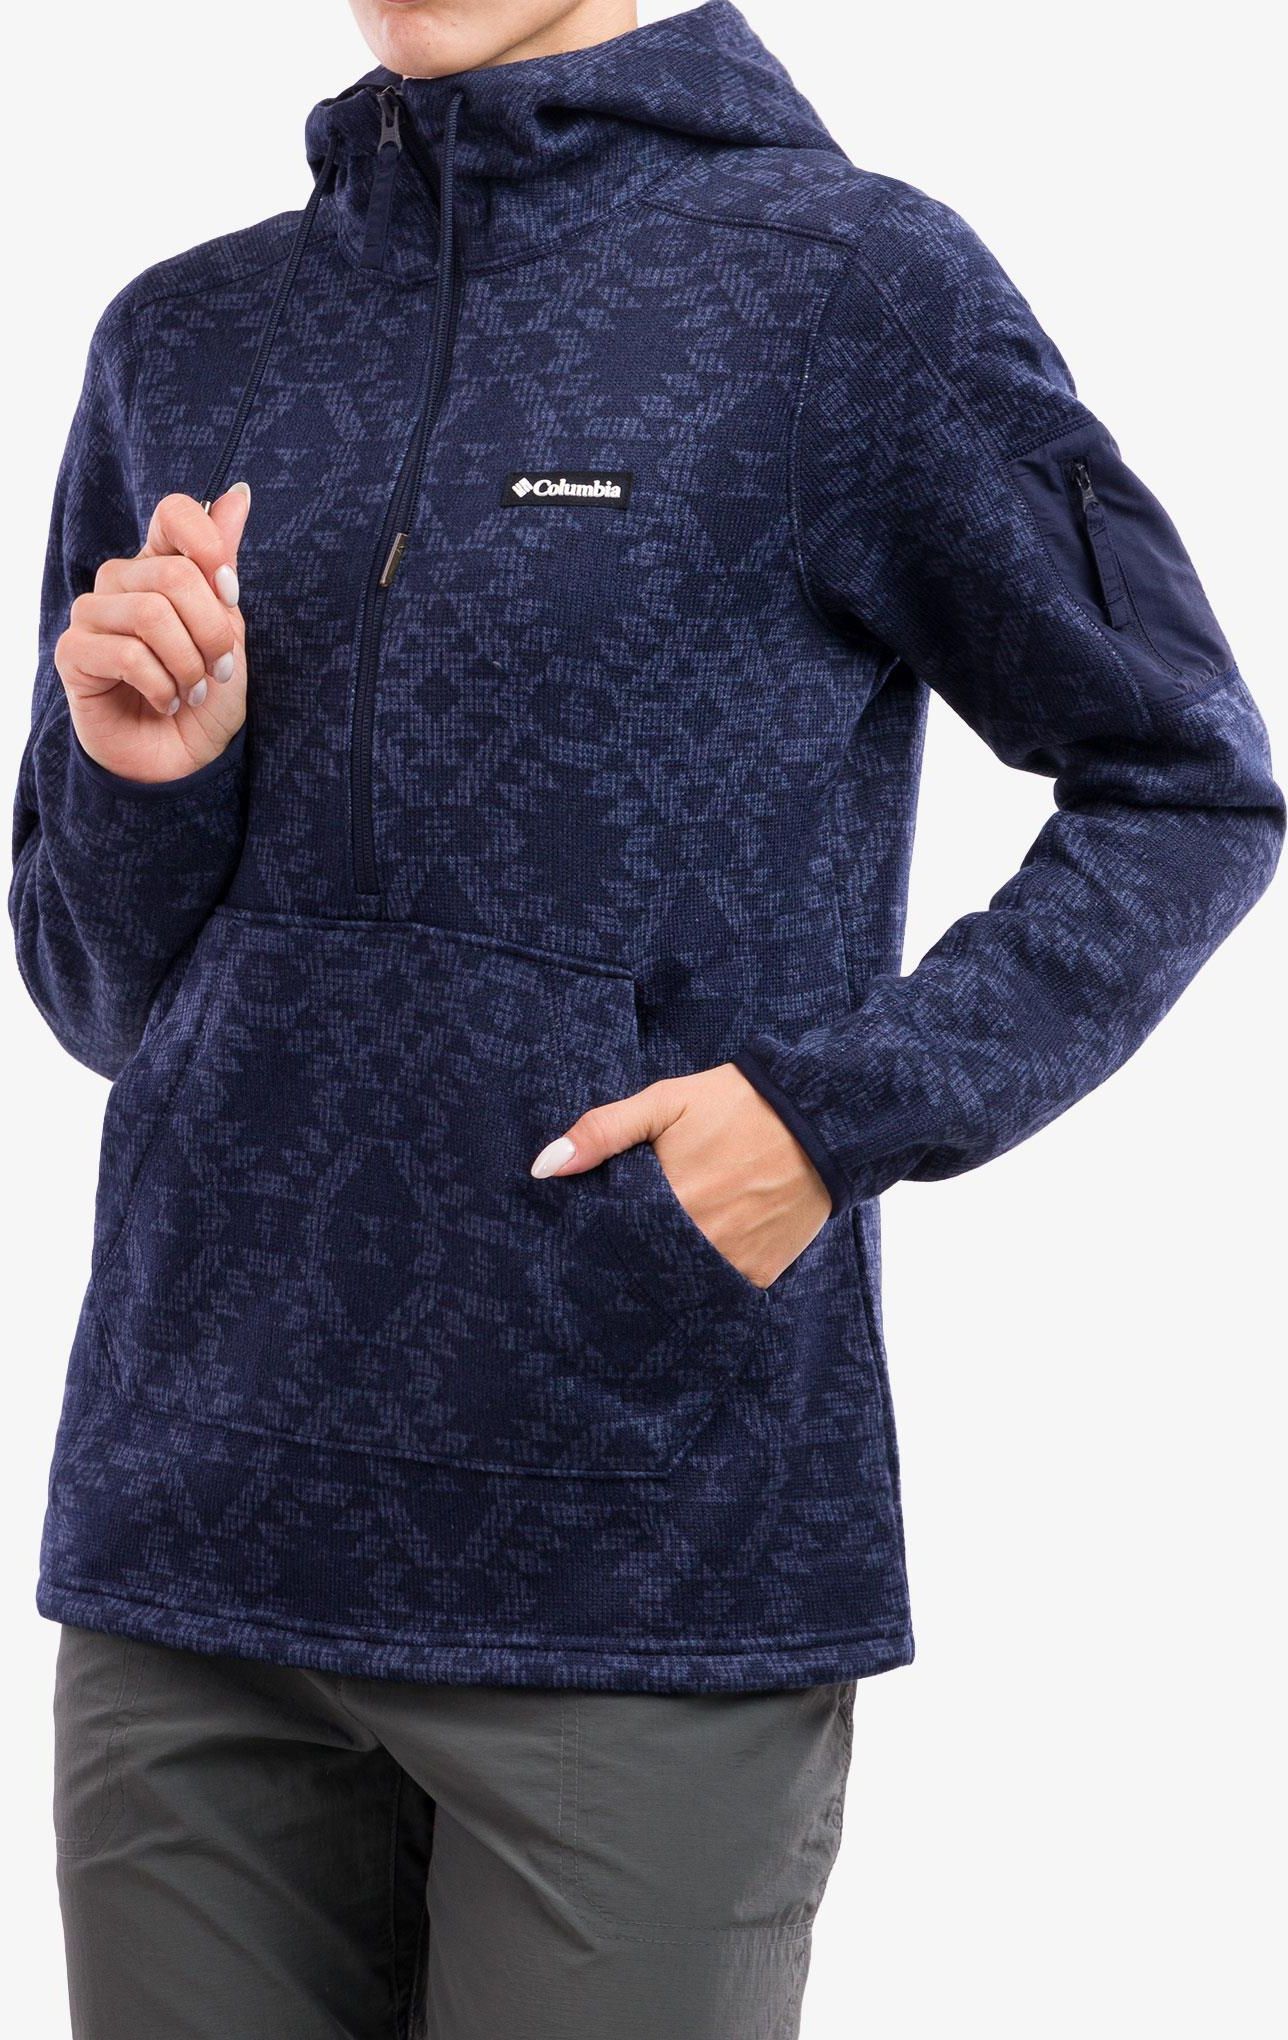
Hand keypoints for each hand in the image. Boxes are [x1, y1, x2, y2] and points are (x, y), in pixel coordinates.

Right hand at [55, 485, 251, 783]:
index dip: (209, 546)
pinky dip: (160, 685)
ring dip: (188, 664)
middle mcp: (121, 582)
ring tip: (192, 691)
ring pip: (150, 613)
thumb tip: (239, 492)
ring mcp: (92, 615)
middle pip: (173, 574)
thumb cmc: (206, 696)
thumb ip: (223, 563)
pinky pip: (125, 652)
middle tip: (218, 670)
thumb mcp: (230, 629)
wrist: (183, 761)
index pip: (174, 511)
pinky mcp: (73, 654)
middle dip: (211, 632)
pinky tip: (166, 702)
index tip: (230, 594)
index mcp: (160, 566)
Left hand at [531, 1061, 831, 1288]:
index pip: (612, 1239)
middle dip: (629, 1258)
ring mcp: (734, 1261)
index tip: (587, 1235)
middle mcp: (701, 1239)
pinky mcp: (762, 1273)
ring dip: (666, 1271)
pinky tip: (703, 1253)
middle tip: (626, 1242)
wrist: (819, 1115)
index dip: (597, 1237)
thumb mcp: (664, 1102)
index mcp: (670, 1200)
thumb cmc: (735, 1103)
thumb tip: (544, 1167)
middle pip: (643, 1266)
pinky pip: (722, 1291)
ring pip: (680, 1283)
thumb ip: (603, 1132)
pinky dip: (707, 1278)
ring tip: (663, 1248)